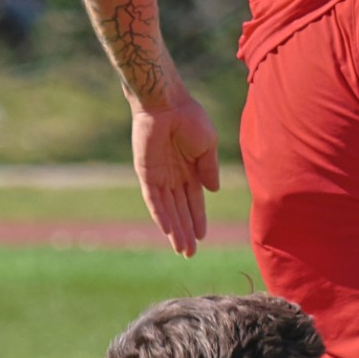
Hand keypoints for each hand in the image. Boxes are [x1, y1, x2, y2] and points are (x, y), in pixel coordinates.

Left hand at [132, 96, 220, 256]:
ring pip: (168, 210)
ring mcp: (159, 177)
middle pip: (181, 211)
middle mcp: (174, 177)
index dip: (198, 219)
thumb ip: (209, 168)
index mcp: (190, 170)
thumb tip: (213, 191)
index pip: (194, 201)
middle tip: (190, 254)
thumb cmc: (189, 118)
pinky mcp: (146, 174)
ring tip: (182, 249)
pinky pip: (153, 200)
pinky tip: (168, 231)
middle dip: (186, 232)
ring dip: (175, 230)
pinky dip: (160, 216)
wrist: (166, 103)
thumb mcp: (207, 145)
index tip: (202, 237)